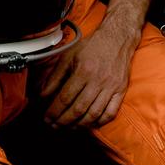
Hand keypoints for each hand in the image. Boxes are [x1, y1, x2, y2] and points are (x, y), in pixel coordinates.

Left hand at [39, 0, 147, 127]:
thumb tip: (43, 95)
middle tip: (55, 126)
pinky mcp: (121, 90)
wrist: (118, 37)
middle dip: (63, 121)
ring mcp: (111, 87)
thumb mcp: (69, 57)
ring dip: (79, 125)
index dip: (54, 111)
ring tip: (69, 127)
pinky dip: (99, 122)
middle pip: (78, 109)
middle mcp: (98, 80)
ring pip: (94, 114)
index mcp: (83, 70)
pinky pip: (111, 113)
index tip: (47, 118)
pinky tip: (90, 123)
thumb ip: (55, 77)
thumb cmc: (92, 46)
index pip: (65, 98)